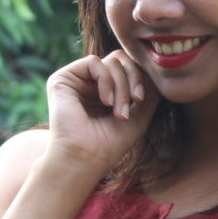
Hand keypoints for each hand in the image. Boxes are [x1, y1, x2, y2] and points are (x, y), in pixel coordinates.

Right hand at [44, 51, 159, 175]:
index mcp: (104, 92)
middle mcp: (89, 84)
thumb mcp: (138, 117)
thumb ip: (148, 94)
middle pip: (120, 59)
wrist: (86, 159)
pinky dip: (106, 80)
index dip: (139, 78)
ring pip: (110, 61)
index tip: (141, 100)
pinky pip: (94, 62)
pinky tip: (106, 102)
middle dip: (133, 78)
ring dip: (121, 86)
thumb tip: (154, 75)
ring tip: (119, 112)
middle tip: (135, 102)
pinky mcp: (63, 79)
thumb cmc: (109, 145)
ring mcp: (76, 81)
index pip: (126, 68)